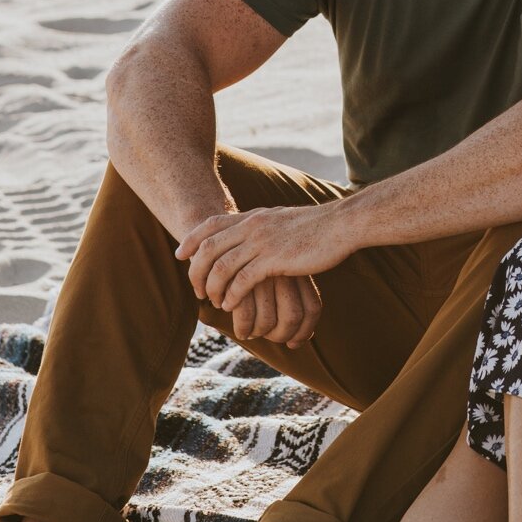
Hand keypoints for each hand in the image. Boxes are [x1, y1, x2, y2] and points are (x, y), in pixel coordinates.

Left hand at [177, 199, 354, 316]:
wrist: (340, 225)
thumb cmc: (316, 226)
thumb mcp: (282, 219)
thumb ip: (264, 225)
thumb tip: (252, 232)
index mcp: (253, 215)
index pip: (211, 223)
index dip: (191, 239)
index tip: (180, 254)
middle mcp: (252, 225)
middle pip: (209, 247)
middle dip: (196, 270)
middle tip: (196, 289)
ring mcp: (262, 241)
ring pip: (222, 266)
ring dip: (213, 287)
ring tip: (213, 301)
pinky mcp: (274, 259)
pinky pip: (242, 280)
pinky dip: (232, 295)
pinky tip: (231, 306)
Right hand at [229, 272, 321, 350]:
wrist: (221, 239)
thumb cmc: (253, 266)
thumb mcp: (279, 277)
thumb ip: (293, 304)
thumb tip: (304, 339)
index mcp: (298, 270)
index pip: (312, 308)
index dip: (305, 331)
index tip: (293, 343)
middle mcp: (284, 272)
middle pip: (293, 318)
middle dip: (280, 336)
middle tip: (268, 336)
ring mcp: (263, 275)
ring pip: (268, 321)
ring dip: (259, 333)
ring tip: (251, 332)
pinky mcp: (239, 280)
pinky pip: (246, 317)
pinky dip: (243, 329)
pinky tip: (240, 331)